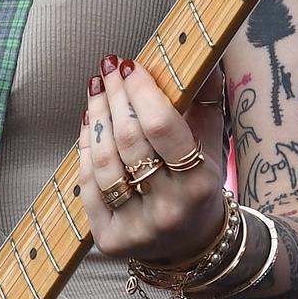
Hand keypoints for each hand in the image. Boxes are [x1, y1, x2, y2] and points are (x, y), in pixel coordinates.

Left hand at [78, 54, 227, 263]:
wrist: (191, 243)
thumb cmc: (200, 182)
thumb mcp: (211, 143)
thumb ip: (206, 99)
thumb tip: (203, 55)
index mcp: (198, 182)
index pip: (161, 127)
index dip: (140, 91)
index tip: (129, 65)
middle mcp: (168, 207)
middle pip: (128, 141)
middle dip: (115, 97)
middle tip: (107, 68)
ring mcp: (136, 226)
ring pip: (104, 161)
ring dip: (95, 117)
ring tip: (96, 90)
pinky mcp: (110, 238)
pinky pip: (89, 184)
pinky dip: (86, 149)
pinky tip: (88, 123)